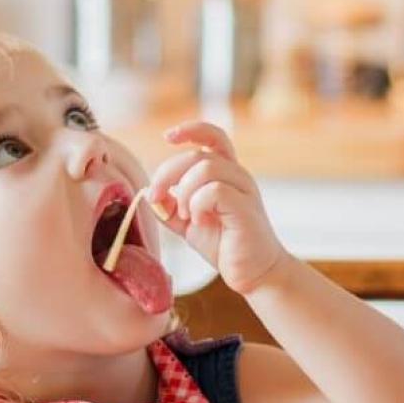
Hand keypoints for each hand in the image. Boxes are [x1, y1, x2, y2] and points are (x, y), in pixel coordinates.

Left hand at [147, 122, 289, 294]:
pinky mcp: (245, 207)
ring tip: (186, 216)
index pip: (213, 136)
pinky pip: (214, 190)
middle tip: (155, 198)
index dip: (191, 129)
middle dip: (167, 174)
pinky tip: (199, 222)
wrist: (254, 273)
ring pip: (205, 167)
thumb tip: (150, 194)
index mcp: (226, 173)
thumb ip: (170, 207)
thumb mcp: (188, 222)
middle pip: (196, 154)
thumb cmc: (224, 245)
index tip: (168, 137)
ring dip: (184, 192)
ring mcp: (244, 190)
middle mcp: (237, 175)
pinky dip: (197, 205)